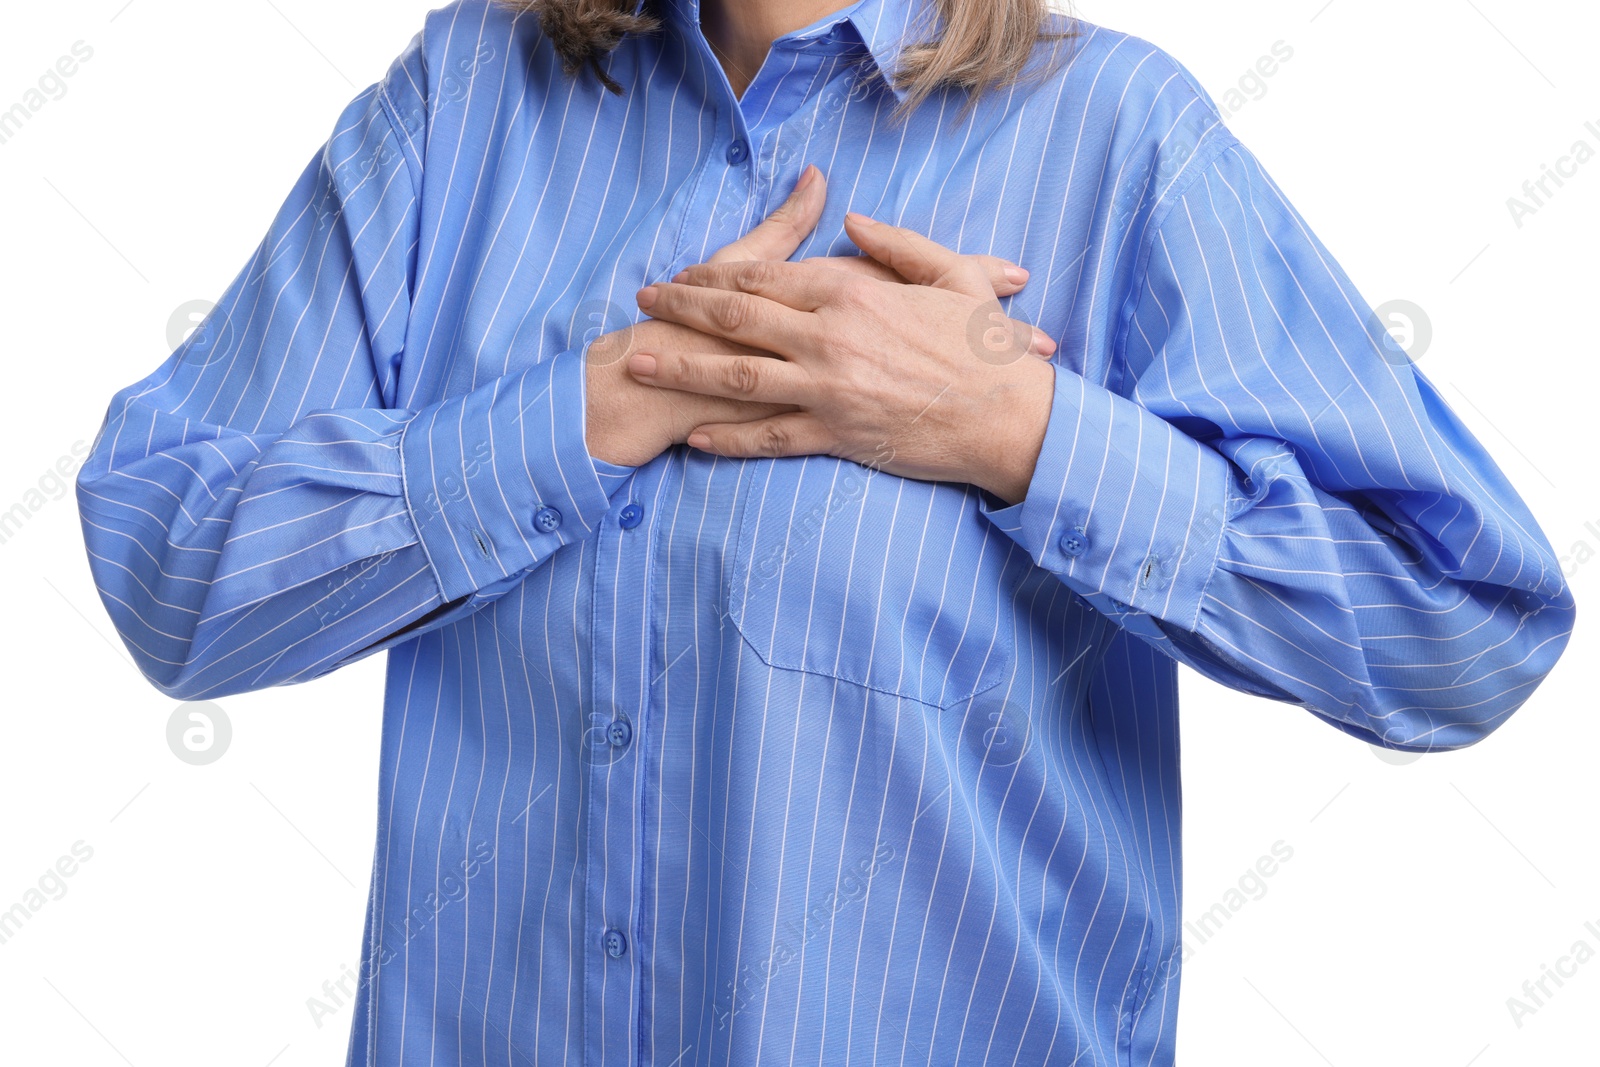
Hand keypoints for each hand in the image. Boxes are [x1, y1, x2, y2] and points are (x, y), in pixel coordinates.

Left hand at [624, 213, 1057, 503]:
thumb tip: (848, 217)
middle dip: (681, 307)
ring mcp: (828, 389)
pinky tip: (692, 436)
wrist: (1012, 417)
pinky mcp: (837, 436)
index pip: (766, 275)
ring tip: (638, 364)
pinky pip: (768, 438)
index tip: (684, 272)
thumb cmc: (988, 346)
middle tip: (641, 302)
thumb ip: (895, 241)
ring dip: (682, 369)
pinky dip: (727, 439)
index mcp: (853, 290)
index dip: (716, 272)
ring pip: (736, 377)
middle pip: (736, 316)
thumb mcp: (951, 274)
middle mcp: (829, 336)